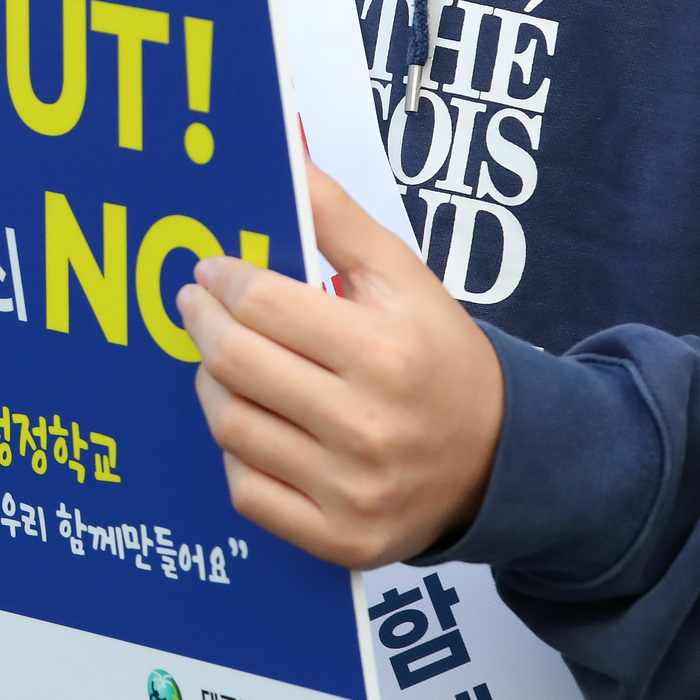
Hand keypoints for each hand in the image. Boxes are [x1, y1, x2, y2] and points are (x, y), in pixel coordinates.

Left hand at [178, 165, 504, 567]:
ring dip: (211, 383)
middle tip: (193, 304)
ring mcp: (351, 490)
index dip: (222, 279)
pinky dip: (236, 451)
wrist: (505, 461)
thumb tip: (287, 160)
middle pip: (232, 363)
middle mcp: (368, 427)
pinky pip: (244, 489)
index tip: (211, 269)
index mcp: (386, 355)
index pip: (262, 304)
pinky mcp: (337, 538)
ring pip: (228, 424)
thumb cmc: (441, 358)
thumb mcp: (406, 280)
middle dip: (201, 323)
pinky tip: (252, 421)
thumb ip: (340, 221)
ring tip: (223, 359)